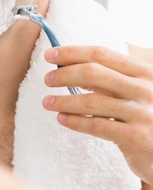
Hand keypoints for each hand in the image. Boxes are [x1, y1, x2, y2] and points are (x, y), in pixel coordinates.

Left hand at [43, 45, 152, 183]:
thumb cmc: (145, 117)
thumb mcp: (133, 92)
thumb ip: (108, 81)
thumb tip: (69, 67)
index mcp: (144, 72)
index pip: (102, 54)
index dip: (73, 53)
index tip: (51, 55)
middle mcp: (145, 89)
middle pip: (94, 73)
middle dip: (65, 74)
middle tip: (48, 80)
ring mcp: (142, 113)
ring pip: (91, 101)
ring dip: (64, 101)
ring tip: (47, 102)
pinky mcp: (137, 137)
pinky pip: (97, 126)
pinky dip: (75, 121)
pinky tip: (62, 119)